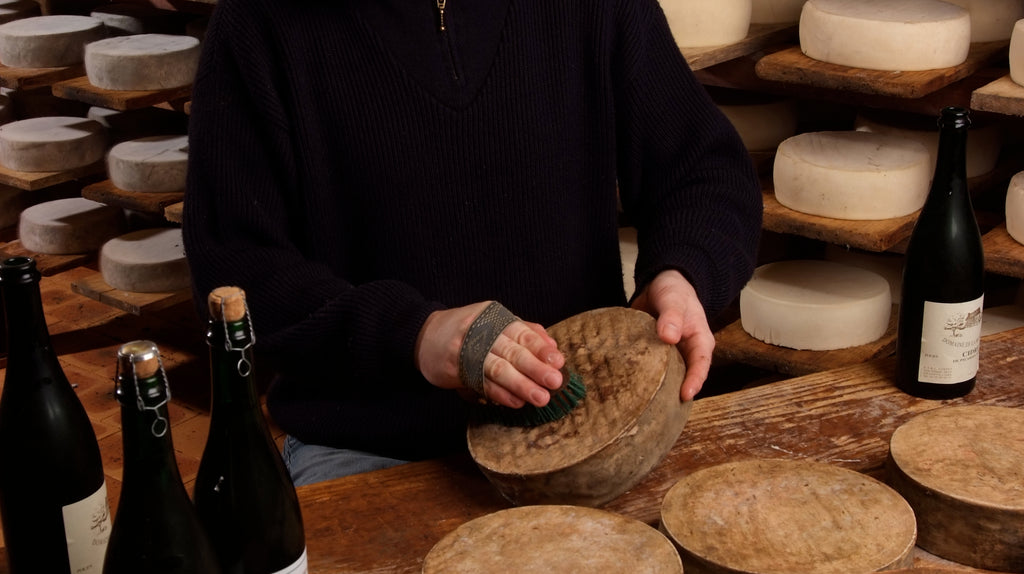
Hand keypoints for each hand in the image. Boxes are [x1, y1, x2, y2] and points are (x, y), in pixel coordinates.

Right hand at [415, 302, 565, 408]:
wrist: (422, 335)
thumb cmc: (466, 330)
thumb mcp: (493, 322)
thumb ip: (523, 331)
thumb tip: (552, 346)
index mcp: (494, 317)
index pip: (522, 332)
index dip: (541, 348)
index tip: (558, 362)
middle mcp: (480, 331)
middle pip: (512, 351)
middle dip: (536, 368)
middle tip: (554, 382)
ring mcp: (466, 350)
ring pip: (498, 368)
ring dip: (521, 385)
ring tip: (540, 397)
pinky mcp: (455, 369)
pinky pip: (481, 383)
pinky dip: (500, 394)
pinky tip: (515, 402)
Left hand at [631, 269, 713, 400]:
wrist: (660, 283)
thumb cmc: (674, 291)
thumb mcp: (674, 299)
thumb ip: (672, 316)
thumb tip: (669, 337)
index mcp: (699, 341)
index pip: (701, 365)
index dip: (694, 381)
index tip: (685, 395)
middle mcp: (686, 352)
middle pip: (684, 377)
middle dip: (674, 394)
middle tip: (661, 409)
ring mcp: (670, 355)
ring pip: (666, 377)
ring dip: (656, 388)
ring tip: (643, 405)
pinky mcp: (653, 355)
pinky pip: (648, 369)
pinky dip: (641, 377)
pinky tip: (627, 387)